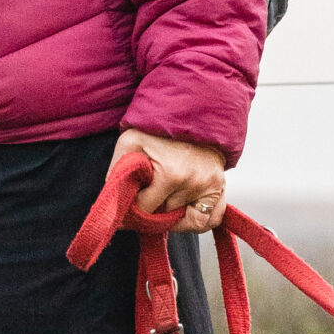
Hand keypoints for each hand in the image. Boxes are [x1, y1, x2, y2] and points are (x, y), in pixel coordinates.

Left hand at [111, 128, 227, 233]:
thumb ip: (117, 170)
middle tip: (145, 198)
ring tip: (163, 202)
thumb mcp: (131, 142)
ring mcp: (211, 187)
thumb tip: (113, 200)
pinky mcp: (220, 188)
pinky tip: (183, 211)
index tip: (129, 201)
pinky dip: (196, 221)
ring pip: (186, 222)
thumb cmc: (158, 129)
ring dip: (172, 216)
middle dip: (152, 211)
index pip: (145, 210)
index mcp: (171, 174)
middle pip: (165, 217)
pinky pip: (211, 220)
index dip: (133, 208)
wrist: (191, 112)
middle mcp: (194, 183)